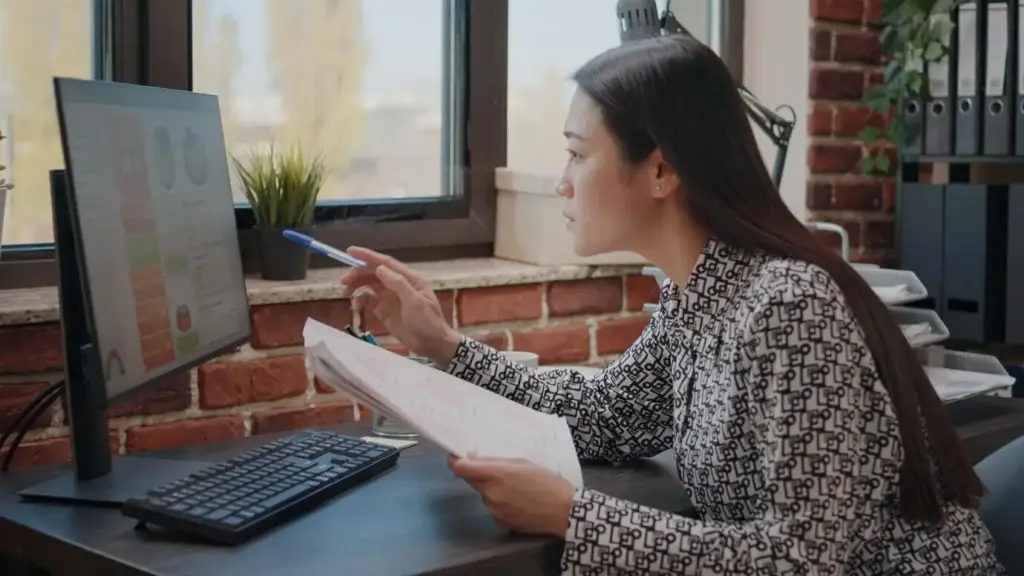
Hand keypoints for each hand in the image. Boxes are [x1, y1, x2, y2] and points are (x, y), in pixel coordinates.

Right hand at [339, 246, 460, 365]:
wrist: (432, 345)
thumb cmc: (428, 322)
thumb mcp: (415, 302)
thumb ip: (397, 284)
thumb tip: (379, 268)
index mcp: (409, 279)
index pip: (386, 263)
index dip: (368, 256)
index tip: (349, 251)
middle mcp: (398, 285)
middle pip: (374, 273)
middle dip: (358, 273)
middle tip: (343, 280)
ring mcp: (391, 298)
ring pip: (369, 285)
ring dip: (357, 285)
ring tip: (346, 292)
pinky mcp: (385, 311)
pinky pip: (369, 301)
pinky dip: (360, 300)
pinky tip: (356, 305)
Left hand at [448, 454, 574, 537]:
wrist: (564, 512)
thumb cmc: (547, 482)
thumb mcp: (523, 463)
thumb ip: (494, 461)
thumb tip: (470, 458)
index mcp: (496, 474)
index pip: (461, 468)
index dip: (455, 461)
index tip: (456, 457)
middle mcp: (490, 493)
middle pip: (472, 481)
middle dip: (479, 474)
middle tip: (498, 471)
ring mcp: (494, 510)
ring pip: (485, 495)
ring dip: (493, 490)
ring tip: (517, 488)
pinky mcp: (501, 523)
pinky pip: (494, 508)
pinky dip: (501, 503)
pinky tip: (519, 502)